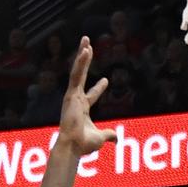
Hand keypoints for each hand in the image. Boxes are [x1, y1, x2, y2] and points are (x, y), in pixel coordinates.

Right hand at [57, 36, 116, 155]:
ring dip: (81, 55)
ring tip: (86, 40)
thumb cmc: (83, 144)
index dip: (99, 88)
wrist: (73, 146)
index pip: (91, 95)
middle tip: (88, 46)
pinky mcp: (70, 94)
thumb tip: (116, 139)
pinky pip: (76, 75)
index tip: (106, 80)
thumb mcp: (100, 138)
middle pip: (81, 76)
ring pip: (77, 71)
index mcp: (82, 109)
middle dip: (84, 61)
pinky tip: (85, 50)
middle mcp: (76, 100)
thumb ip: (108, 135)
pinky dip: (80, 62)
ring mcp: (72, 96)